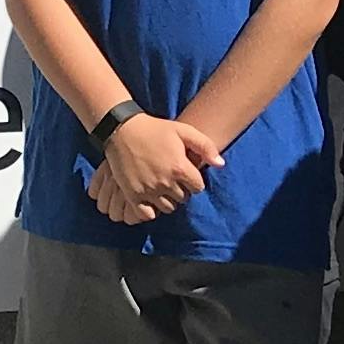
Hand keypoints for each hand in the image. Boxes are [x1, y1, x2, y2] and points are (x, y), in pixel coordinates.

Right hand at [96, 112, 211, 221]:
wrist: (122, 130)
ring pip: (167, 207)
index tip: (186, 174)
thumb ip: (206, 146)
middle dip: (181, 190)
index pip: (197, 188)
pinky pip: (147, 214)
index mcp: (180, 167)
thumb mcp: (183, 131)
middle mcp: (165, 182)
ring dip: (167, 200)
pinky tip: (150, 197)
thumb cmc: (155, 129)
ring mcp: (148, 190)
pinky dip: (150, 210)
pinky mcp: (133, 195)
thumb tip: (221, 164)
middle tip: (173, 179)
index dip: (194, 181)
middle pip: (183, 199)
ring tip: (162, 187)